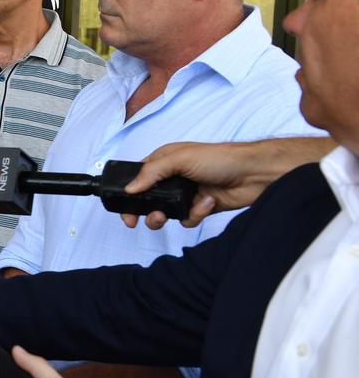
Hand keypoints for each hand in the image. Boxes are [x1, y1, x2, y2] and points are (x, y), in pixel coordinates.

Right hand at [119, 140, 281, 229]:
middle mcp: (174, 178)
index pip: (139, 177)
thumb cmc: (221, 158)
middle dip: (145, 211)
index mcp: (165, 161)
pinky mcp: (200, 208)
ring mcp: (187, 193)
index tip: (124, 206)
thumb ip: (152, 173)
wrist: (255, 174)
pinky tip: (207, 202)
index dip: (129, 192)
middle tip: (140, 220)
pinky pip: (187, 219)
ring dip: (166, 216)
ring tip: (167, 215)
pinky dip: (195, 214)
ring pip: (165, 213)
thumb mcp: (180, 159)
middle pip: (149, 199)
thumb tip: (131, 188)